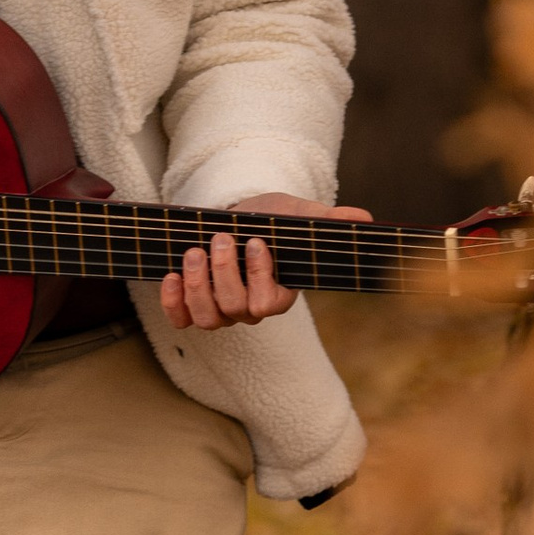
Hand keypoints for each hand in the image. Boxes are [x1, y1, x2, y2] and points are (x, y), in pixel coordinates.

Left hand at [158, 191, 370, 332]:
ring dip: (196, 285)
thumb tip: (364, 217)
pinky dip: (172, 302)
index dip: (258, 276)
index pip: (267, 304)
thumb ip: (325, 220)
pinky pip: (180, 320)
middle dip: (222, 272)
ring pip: (207, 319)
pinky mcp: (192, 306)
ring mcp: (220, 312)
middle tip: (219, 238)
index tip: (256, 241)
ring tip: (193, 251)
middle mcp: (249, 310)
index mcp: (278, 294)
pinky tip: (169, 275)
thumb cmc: (270, 219)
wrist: (236, 218)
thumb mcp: (297, 214)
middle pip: (234, 309)